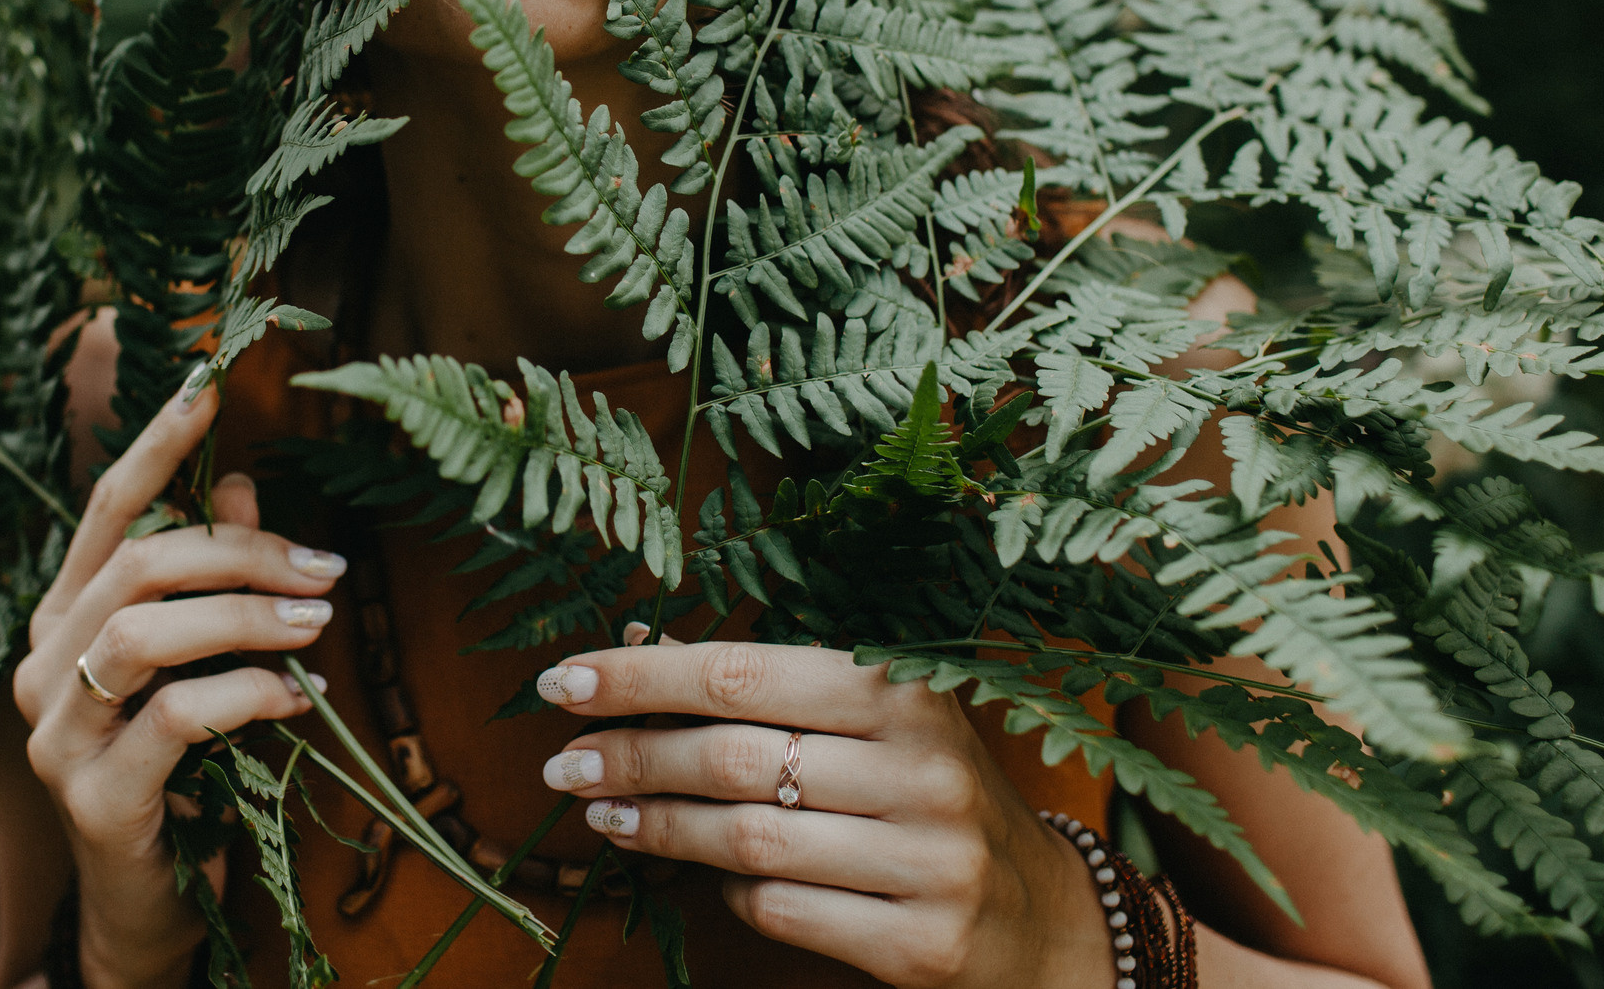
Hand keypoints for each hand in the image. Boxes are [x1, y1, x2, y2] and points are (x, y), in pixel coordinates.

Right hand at [11, 365, 348, 988]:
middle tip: (327, 567)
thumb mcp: (203, 661)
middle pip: (139, 565)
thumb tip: (245, 481)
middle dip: (244, 552)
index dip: (157, 445)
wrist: (147, 903)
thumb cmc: (181, 769)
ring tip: (318, 620)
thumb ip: (215, 578)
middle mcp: (40, 666)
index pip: (106, 512)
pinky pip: (175, 717)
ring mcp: (57, 735)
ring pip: (147, 632)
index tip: (209, 384)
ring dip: (248, 615)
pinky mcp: (95, 799)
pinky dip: (249, 693)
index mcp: (63, 618)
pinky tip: (298, 696)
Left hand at [533, 640, 1114, 988]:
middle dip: (631, 756)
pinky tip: (704, 874)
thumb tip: (639, 661)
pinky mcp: (918, 943)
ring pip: (745, 841)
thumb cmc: (929, 794)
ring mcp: (928, 861)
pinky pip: (780, 910)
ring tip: (602, 812)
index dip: (641, 676)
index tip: (564, 681)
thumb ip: (778, 692)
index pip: (741, 673)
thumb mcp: (881, 721)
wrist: (1040, 915)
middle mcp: (922, 769)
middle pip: (732, 758)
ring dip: (656, 827)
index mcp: (905, 689)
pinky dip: (728, 891)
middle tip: (563, 761)